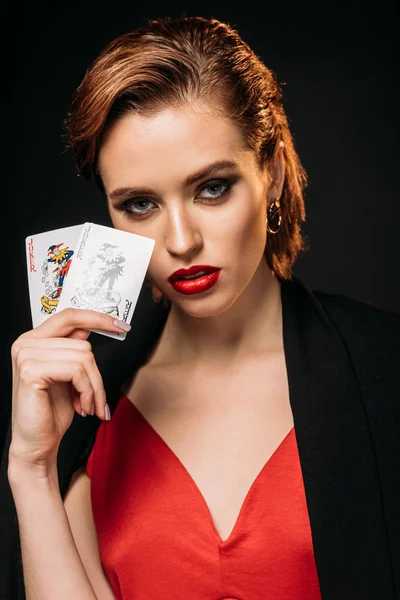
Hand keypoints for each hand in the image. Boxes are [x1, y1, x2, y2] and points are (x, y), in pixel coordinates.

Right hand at [9, 308, 129, 471]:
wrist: (36, 443)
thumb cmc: (51, 411)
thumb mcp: (68, 374)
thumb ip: (73, 348)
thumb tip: (93, 326)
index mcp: (33, 340)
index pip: (70, 316)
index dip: (98, 318)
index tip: (121, 325)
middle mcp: (26, 343)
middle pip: (83, 344)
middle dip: (97, 375)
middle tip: (98, 400)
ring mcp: (26, 355)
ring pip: (84, 358)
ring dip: (93, 387)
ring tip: (87, 405)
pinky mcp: (31, 371)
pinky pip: (77, 371)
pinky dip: (86, 391)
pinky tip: (80, 407)